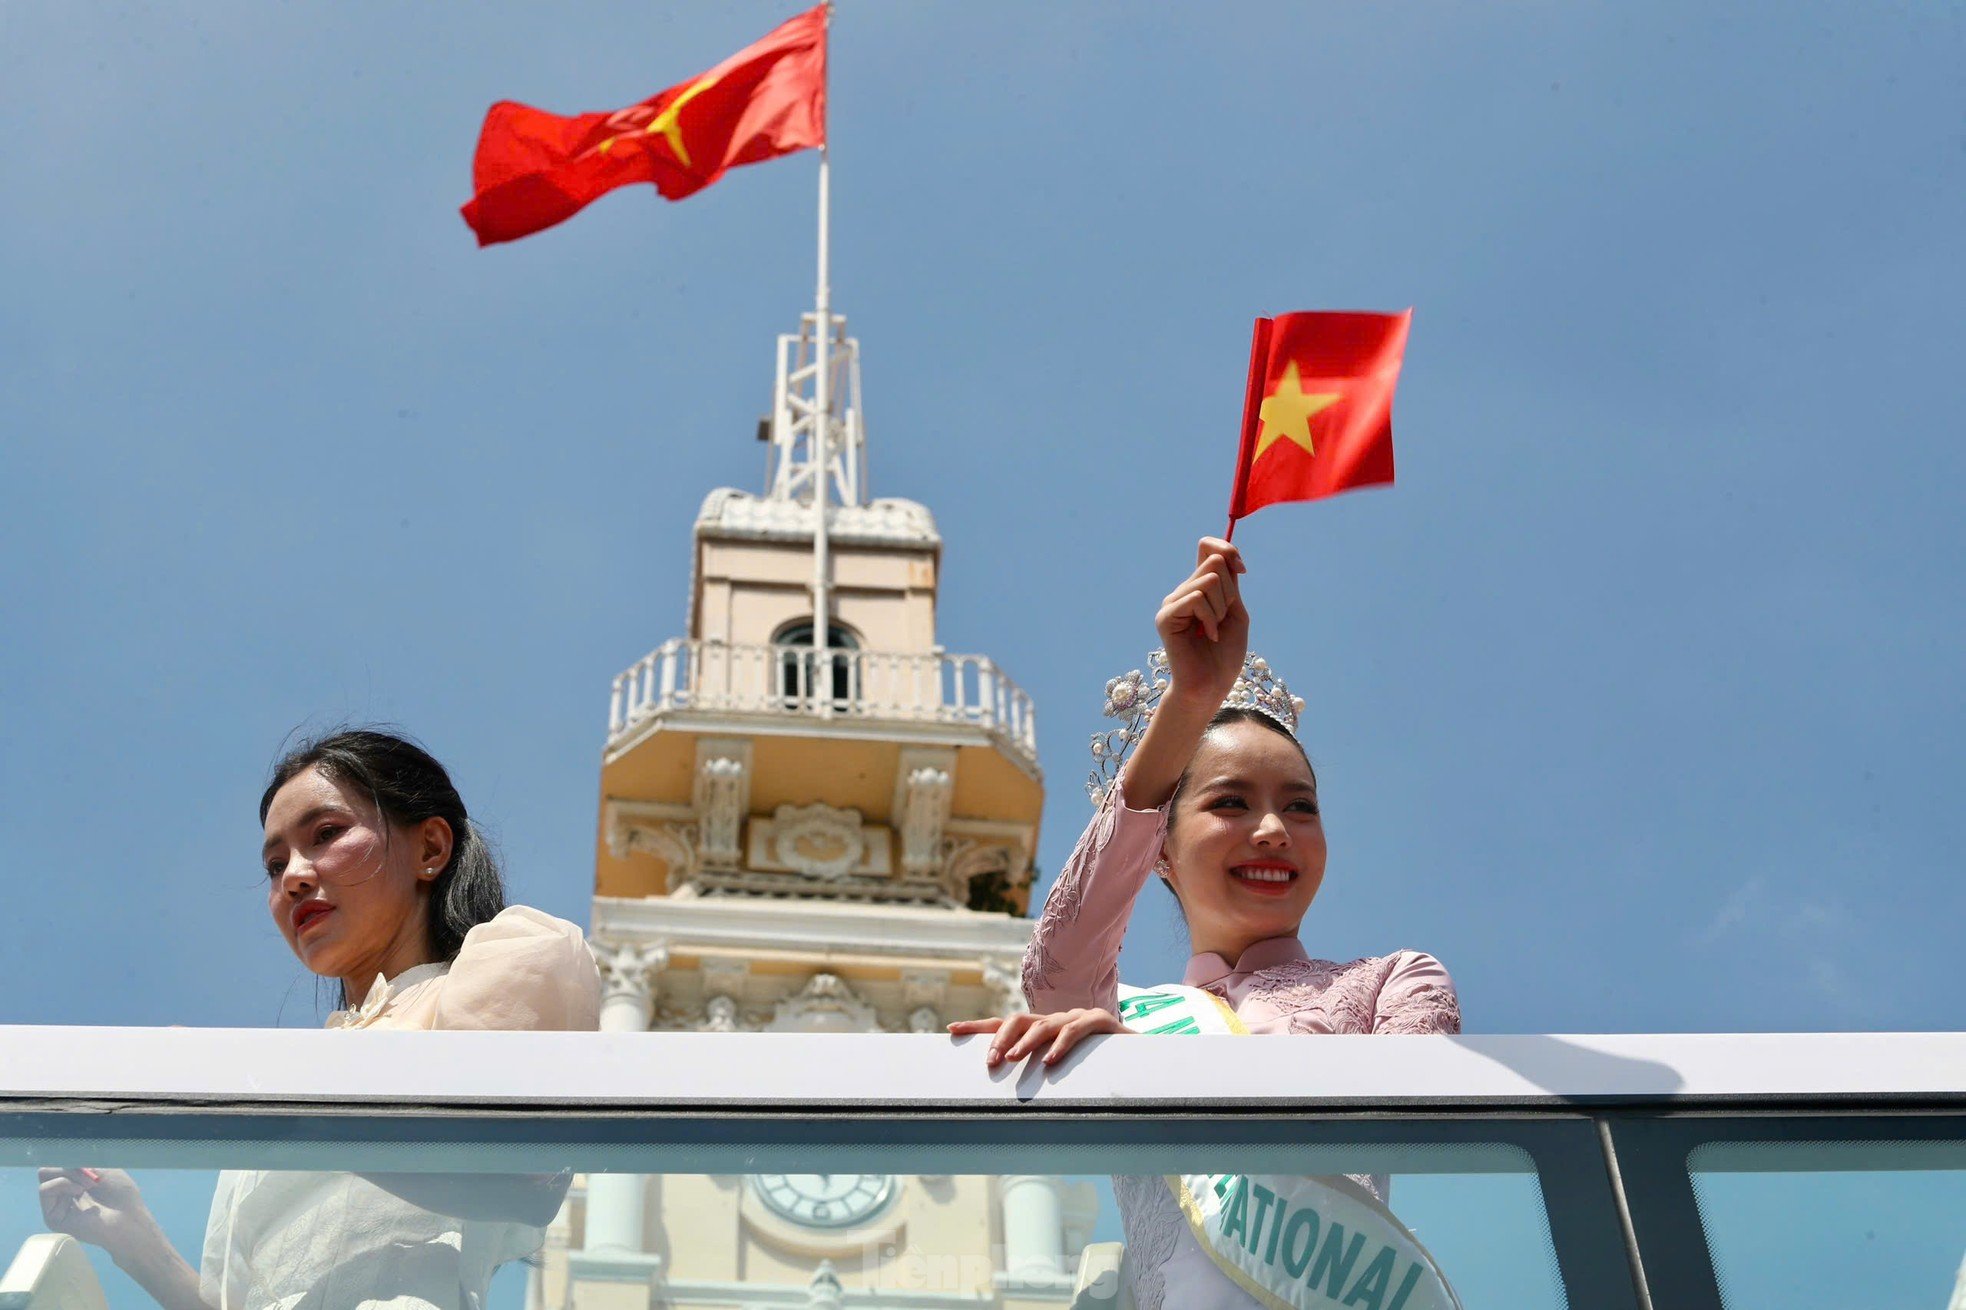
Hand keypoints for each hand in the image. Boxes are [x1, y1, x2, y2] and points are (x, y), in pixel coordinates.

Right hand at [38, 1167, 156, 1260]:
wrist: (127, 1219)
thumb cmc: (122, 1195)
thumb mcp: (103, 1170)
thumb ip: (82, 1163)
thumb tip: (62, 1158)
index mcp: (76, 1182)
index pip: (59, 1163)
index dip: (71, 1158)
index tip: (89, 1163)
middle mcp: (64, 1193)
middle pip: (49, 1168)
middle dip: (67, 1165)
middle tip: (88, 1174)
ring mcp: (57, 1205)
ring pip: (45, 1175)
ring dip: (69, 1173)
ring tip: (89, 1184)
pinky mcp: (52, 1217)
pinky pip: (45, 1189)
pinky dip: (62, 1184)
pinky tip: (79, 1191)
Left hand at [948, 1009, 1132, 1065]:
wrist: (1141, 1058)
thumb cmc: (1096, 1068)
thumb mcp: (1061, 1073)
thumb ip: (1037, 1079)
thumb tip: (999, 1107)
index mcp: (1041, 1031)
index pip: (1003, 1024)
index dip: (977, 1026)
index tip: (950, 1030)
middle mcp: (1054, 1020)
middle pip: (1018, 1020)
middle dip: (999, 1038)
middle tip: (990, 1062)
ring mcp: (1075, 1017)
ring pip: (1043, 1024)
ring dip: (1025, 1042)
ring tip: (1012, 1060)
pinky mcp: (1099, 1021)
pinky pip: (1075, 1029)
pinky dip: (1060, 1045)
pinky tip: (1050, 1061)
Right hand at [1155, 537, 1247, 708]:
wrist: (1211, 687)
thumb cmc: (1225, 655)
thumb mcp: (1236, 612)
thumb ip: (1230, 583)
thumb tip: (1224, 554)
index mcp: (1199, 588)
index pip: (1208, 547)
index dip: (1228, 550)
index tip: (1242, 570)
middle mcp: (1183, 591)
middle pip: (1215, 562)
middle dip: (1230, 592)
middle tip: (1223, 620)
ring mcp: (1172, 603)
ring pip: (1209, 580)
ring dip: (1221, 609)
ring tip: (1213, 632)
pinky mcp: (1166, 616)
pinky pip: (1196, 598)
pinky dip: (1210, 618)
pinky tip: (1207, 637)